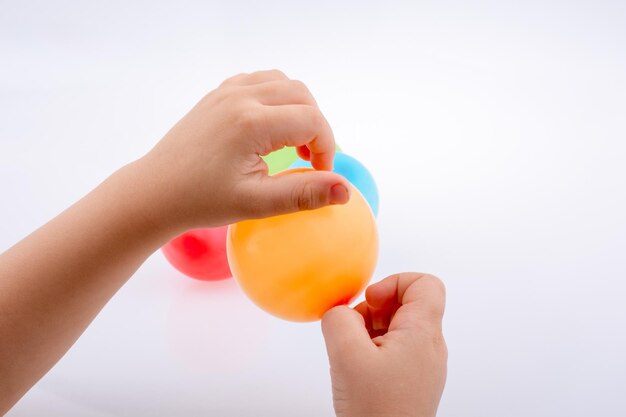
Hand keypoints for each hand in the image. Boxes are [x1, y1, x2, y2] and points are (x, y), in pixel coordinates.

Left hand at [135, 69, 349, 232]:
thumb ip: (304, 193)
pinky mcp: (218, 93)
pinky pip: (261, 81)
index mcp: (251, 122)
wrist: (155, 191)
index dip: (327, 149)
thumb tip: (345, 189)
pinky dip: (277, 99)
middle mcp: (240, 97)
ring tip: (293, 144)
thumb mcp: (256, 203)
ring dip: (299, 109)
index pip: (312, 121)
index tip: (318, 175)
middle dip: (316, 127)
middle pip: (302, 95)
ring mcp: (227, 91)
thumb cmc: (201, 200)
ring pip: (284, 83)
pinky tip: (270, 128)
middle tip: (309, 161)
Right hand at [322, 273, 446, 416]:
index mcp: (423, 334)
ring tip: (353, 355)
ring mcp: (422, 365)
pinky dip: (371, 350)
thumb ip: (339, 319)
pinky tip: (358, 370)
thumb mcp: (346, 356)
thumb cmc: (376, 412)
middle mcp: (429, 347)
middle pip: (407, 303)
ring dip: (369, 330)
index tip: (369, 302)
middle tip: (353, 332)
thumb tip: (339, 311)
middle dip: (373, 309)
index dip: (394, 282)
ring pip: (397, 327)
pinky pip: (393, 349)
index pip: (425, 283)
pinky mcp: (411, 380)